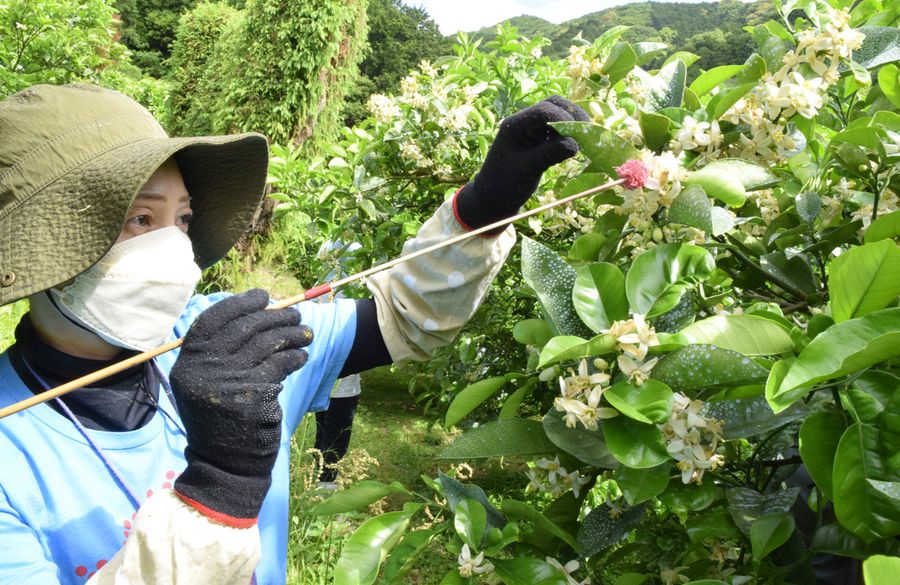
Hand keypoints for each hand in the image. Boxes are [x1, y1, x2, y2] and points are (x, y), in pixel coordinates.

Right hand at [170, 289, 312, 524]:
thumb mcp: (207, 383)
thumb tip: (259, 313)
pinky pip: (279, 364)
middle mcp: (202, 370)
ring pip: (265, 343)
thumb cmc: (222, 418)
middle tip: (296, 315)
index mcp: (187, 363)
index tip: (264, 296)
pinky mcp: (252, 395)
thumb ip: (222, 352)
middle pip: (243, 327)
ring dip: (291, 334)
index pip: (211, 320)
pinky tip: (302, 355)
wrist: (225, 464)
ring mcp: (226, 383)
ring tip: (305, 333)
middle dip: (275, 316)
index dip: (239, 303)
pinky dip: (294, 356)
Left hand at [455, 96, 588, 229]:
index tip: (577, 136)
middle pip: (553, 106)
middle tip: (588, 132)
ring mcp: (532, 132)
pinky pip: (558, 133)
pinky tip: (575, 148)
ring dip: (573, 126)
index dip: (563, 119)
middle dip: (572, 116)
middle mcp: (524, 123)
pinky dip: (569, 137)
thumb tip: (575, 144)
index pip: (543, 111)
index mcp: (515, 125)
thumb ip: (549, 154)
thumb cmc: (503, 185)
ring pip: (558, 117)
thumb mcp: (526, 169)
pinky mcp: (539, 143)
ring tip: (584, 140)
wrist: (493, 200)